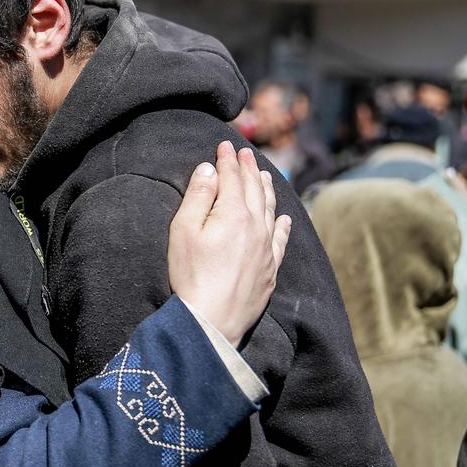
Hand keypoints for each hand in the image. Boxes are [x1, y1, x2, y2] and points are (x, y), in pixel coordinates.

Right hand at [168, 140, 290, 345]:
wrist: (211, 321)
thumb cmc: (190, 275)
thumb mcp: (183, 231)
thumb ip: (198, 196)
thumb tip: (209, 169)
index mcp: (233, 213)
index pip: (231, 177)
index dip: (226, 159)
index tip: (223, 145)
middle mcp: (256, 226)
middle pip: (254, 189)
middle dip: (248, 168)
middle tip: (245, 153)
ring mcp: (266, 249)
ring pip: (270, 210)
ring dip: (266, 189)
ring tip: (265, 176)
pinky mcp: (270, 270)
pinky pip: (281, 239)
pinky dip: (281, 224)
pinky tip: (282, 218)